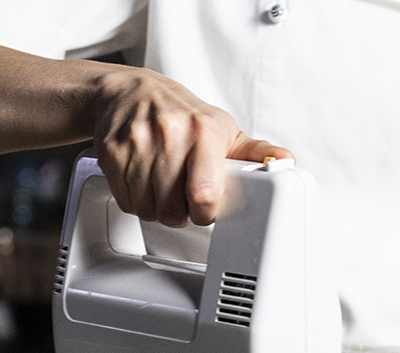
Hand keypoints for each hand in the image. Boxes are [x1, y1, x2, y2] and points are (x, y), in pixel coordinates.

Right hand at [91, 68, 292, 226]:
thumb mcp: (222, 129)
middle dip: (181, 213)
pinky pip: (127, 200)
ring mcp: (138, 142)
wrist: (130, 92)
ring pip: (149, 209)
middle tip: (183, 198)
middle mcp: (171, 133)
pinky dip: (136, 201)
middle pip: (174, 209)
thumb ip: (254, 152)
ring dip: (158, 210)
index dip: (206, 212)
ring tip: (165, 190)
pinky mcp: (113, 152)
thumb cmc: (181, 114)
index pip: (205, 194)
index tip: (206, 208)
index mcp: (204, 130)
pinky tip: (145, 184)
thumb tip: (286, 161)